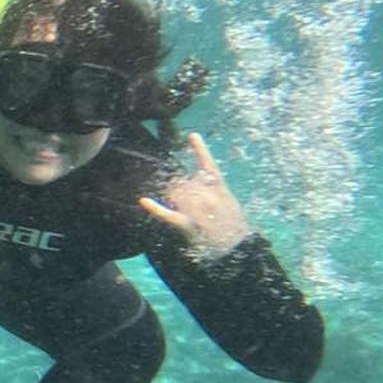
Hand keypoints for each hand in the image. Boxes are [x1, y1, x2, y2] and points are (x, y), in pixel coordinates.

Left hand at [139, 132, 252, 257]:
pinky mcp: (189, 224)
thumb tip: (195, 177)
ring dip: (176, 202)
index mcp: (219, 188)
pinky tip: (144, 200)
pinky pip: (170, 215)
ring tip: (193, 216)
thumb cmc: (232, 224)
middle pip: (182, 183)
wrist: (238, 248)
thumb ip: (212, 187)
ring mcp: (198, 210)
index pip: (208, 164)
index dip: (200, 149)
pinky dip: (156, 208)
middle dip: (178, 191)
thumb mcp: (228, 200)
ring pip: (176, 195)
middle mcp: (208, 195)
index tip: (192, 135)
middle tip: (191, 208)